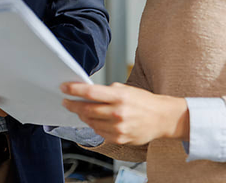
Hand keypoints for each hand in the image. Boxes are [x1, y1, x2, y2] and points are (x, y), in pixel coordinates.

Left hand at [60, 82, 188, 145]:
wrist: (162, 118)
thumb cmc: (143, 101)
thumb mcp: (126, 89)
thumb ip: (107, 91)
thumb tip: (87, 92)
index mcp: (119, 96)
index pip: (91, 92)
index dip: (74, 90)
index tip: (64, 88)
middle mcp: (118, 112)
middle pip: (87, 109)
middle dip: (73, 105)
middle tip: (66, 101)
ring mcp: (119, 127)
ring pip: (91, 122)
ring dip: (82, 115)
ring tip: (80, 110)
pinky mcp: (120, 138)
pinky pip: (99, 132)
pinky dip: (93, 125)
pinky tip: (93, 119)